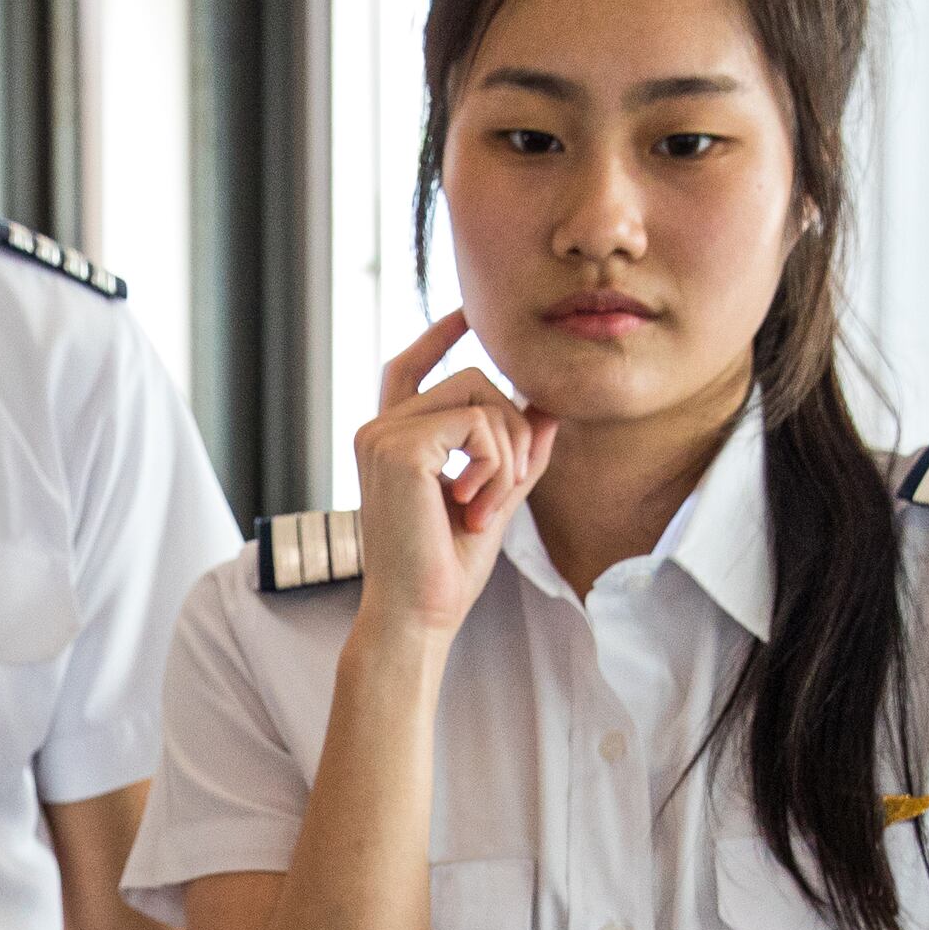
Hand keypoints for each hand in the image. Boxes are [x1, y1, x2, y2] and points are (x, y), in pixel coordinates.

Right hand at [349, 310, 554, 647]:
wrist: (416, 616)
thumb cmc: (445, 570)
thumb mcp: (494, 498)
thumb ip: (516, 451)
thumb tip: (548, 404)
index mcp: (392, 440)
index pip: (411, 366)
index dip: (441, 335)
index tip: (468, 313)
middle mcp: (379, 429)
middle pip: (473, 378)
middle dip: (510, 431)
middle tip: (498, 497)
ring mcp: (383, 434)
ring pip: (481, 394)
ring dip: (506, 453)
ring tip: (485, 507)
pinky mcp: (399, 446)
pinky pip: (479, 423)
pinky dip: (495, 466)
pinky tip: (474, 507)